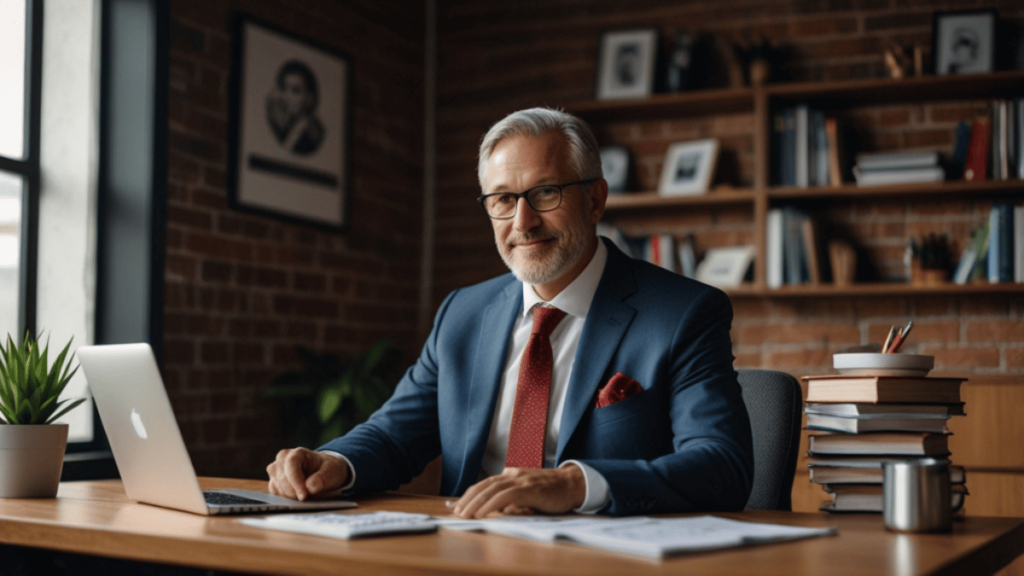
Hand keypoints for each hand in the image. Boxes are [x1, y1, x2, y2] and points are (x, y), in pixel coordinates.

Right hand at [266, 447, 348, 500]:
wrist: (324, 472)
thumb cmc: (327, 469)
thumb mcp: (331, 471)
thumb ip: (322, 479)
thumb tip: (310, 487)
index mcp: (298, 453)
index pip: (291, 464)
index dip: (296, 481)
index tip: (304, 495)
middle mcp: (283, 459)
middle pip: (282, 478)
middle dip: (295, 492)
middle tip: (308, 497)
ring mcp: (276, 470)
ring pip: (277, 487)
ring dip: (291, 495)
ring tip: (306, 495)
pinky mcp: (274, 481)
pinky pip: (275, 493)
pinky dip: (286, 498)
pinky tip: (298, 496)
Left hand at [451, 465, 585, 518]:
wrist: (574, 484)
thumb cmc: (552, 492)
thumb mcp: (528, 496)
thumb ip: (513, 502)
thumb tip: (499, 513)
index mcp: (511, 475)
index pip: (486, 484)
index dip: (471, 494)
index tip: (459, 506)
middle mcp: (513, 474)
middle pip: (484, 485)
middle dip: (468, 499)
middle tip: (456, 512)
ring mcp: (521, 480)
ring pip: (492, 489)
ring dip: (476, 502)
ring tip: (465, 514)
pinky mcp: (529, 489)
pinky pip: (506, 495)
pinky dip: (491, 504)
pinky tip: (483, 512)